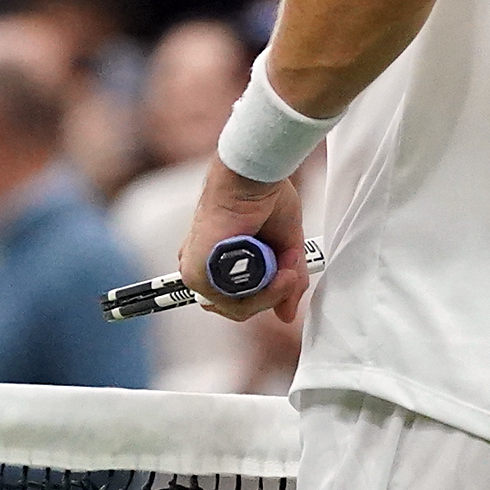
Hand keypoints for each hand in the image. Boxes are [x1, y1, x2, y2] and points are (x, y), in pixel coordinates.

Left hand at [173, 161, 309, 322]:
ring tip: (287, 271)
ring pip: (237, 308)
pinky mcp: (198, 272)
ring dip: (270, 293)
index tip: (288, 278)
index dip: (266, 295)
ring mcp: (197, 272)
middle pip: (238, 308)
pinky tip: (275, 271)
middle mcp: (201, 268)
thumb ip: (284, 282)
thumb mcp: (283, 246)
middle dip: (273, 295)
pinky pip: (234, 301)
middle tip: (292, 275)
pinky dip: (262, 291)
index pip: (237, 299)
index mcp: (214, 262)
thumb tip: (287, 315)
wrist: (253, 174)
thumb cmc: (264, 197)